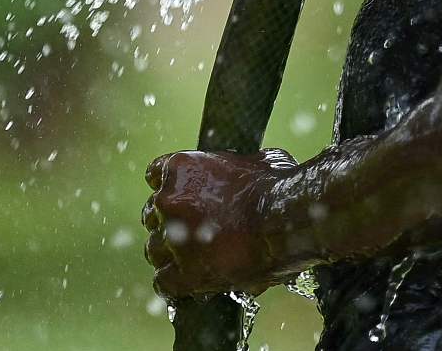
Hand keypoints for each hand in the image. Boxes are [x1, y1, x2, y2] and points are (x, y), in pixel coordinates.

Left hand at [141, 148, 296, 297]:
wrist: (288, 221)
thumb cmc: (279, 186)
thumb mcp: (258, 159)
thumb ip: (238, 165)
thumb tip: (246, 170)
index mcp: (182, 168)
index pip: (155, 174)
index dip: (171, 186)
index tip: (182, 195)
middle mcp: (168, 201)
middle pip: (152, 214)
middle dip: (171, 221)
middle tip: (194, 229)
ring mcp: (172, 240)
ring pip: (154, 249)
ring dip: (171, 253)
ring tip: (194, 257)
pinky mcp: (182, 274)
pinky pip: (163, 282)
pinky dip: (175, 281)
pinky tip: (191, 279)